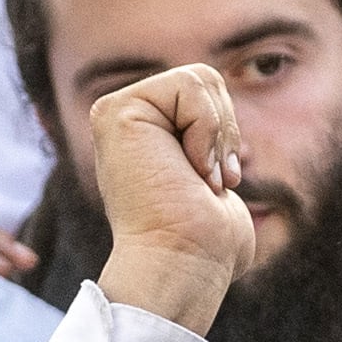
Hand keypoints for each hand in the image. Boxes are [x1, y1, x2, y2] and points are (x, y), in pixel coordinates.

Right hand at [82, 63, 254, 335]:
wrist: (183, 264)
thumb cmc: (206, 243)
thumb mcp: (212, 185)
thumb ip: (206, 156)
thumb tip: (211, 167)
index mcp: (146, 135)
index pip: (207, 92)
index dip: (226, 134)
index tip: (216, 184)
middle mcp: (125, 122)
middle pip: (205, 77)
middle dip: (225, 130)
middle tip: (210, 181)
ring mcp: (116, 114)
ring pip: (200, 77)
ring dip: (217, 135)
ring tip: (200, 177)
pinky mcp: (115, 112)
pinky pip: (189, 85)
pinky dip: (206, 129)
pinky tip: (191, 169)